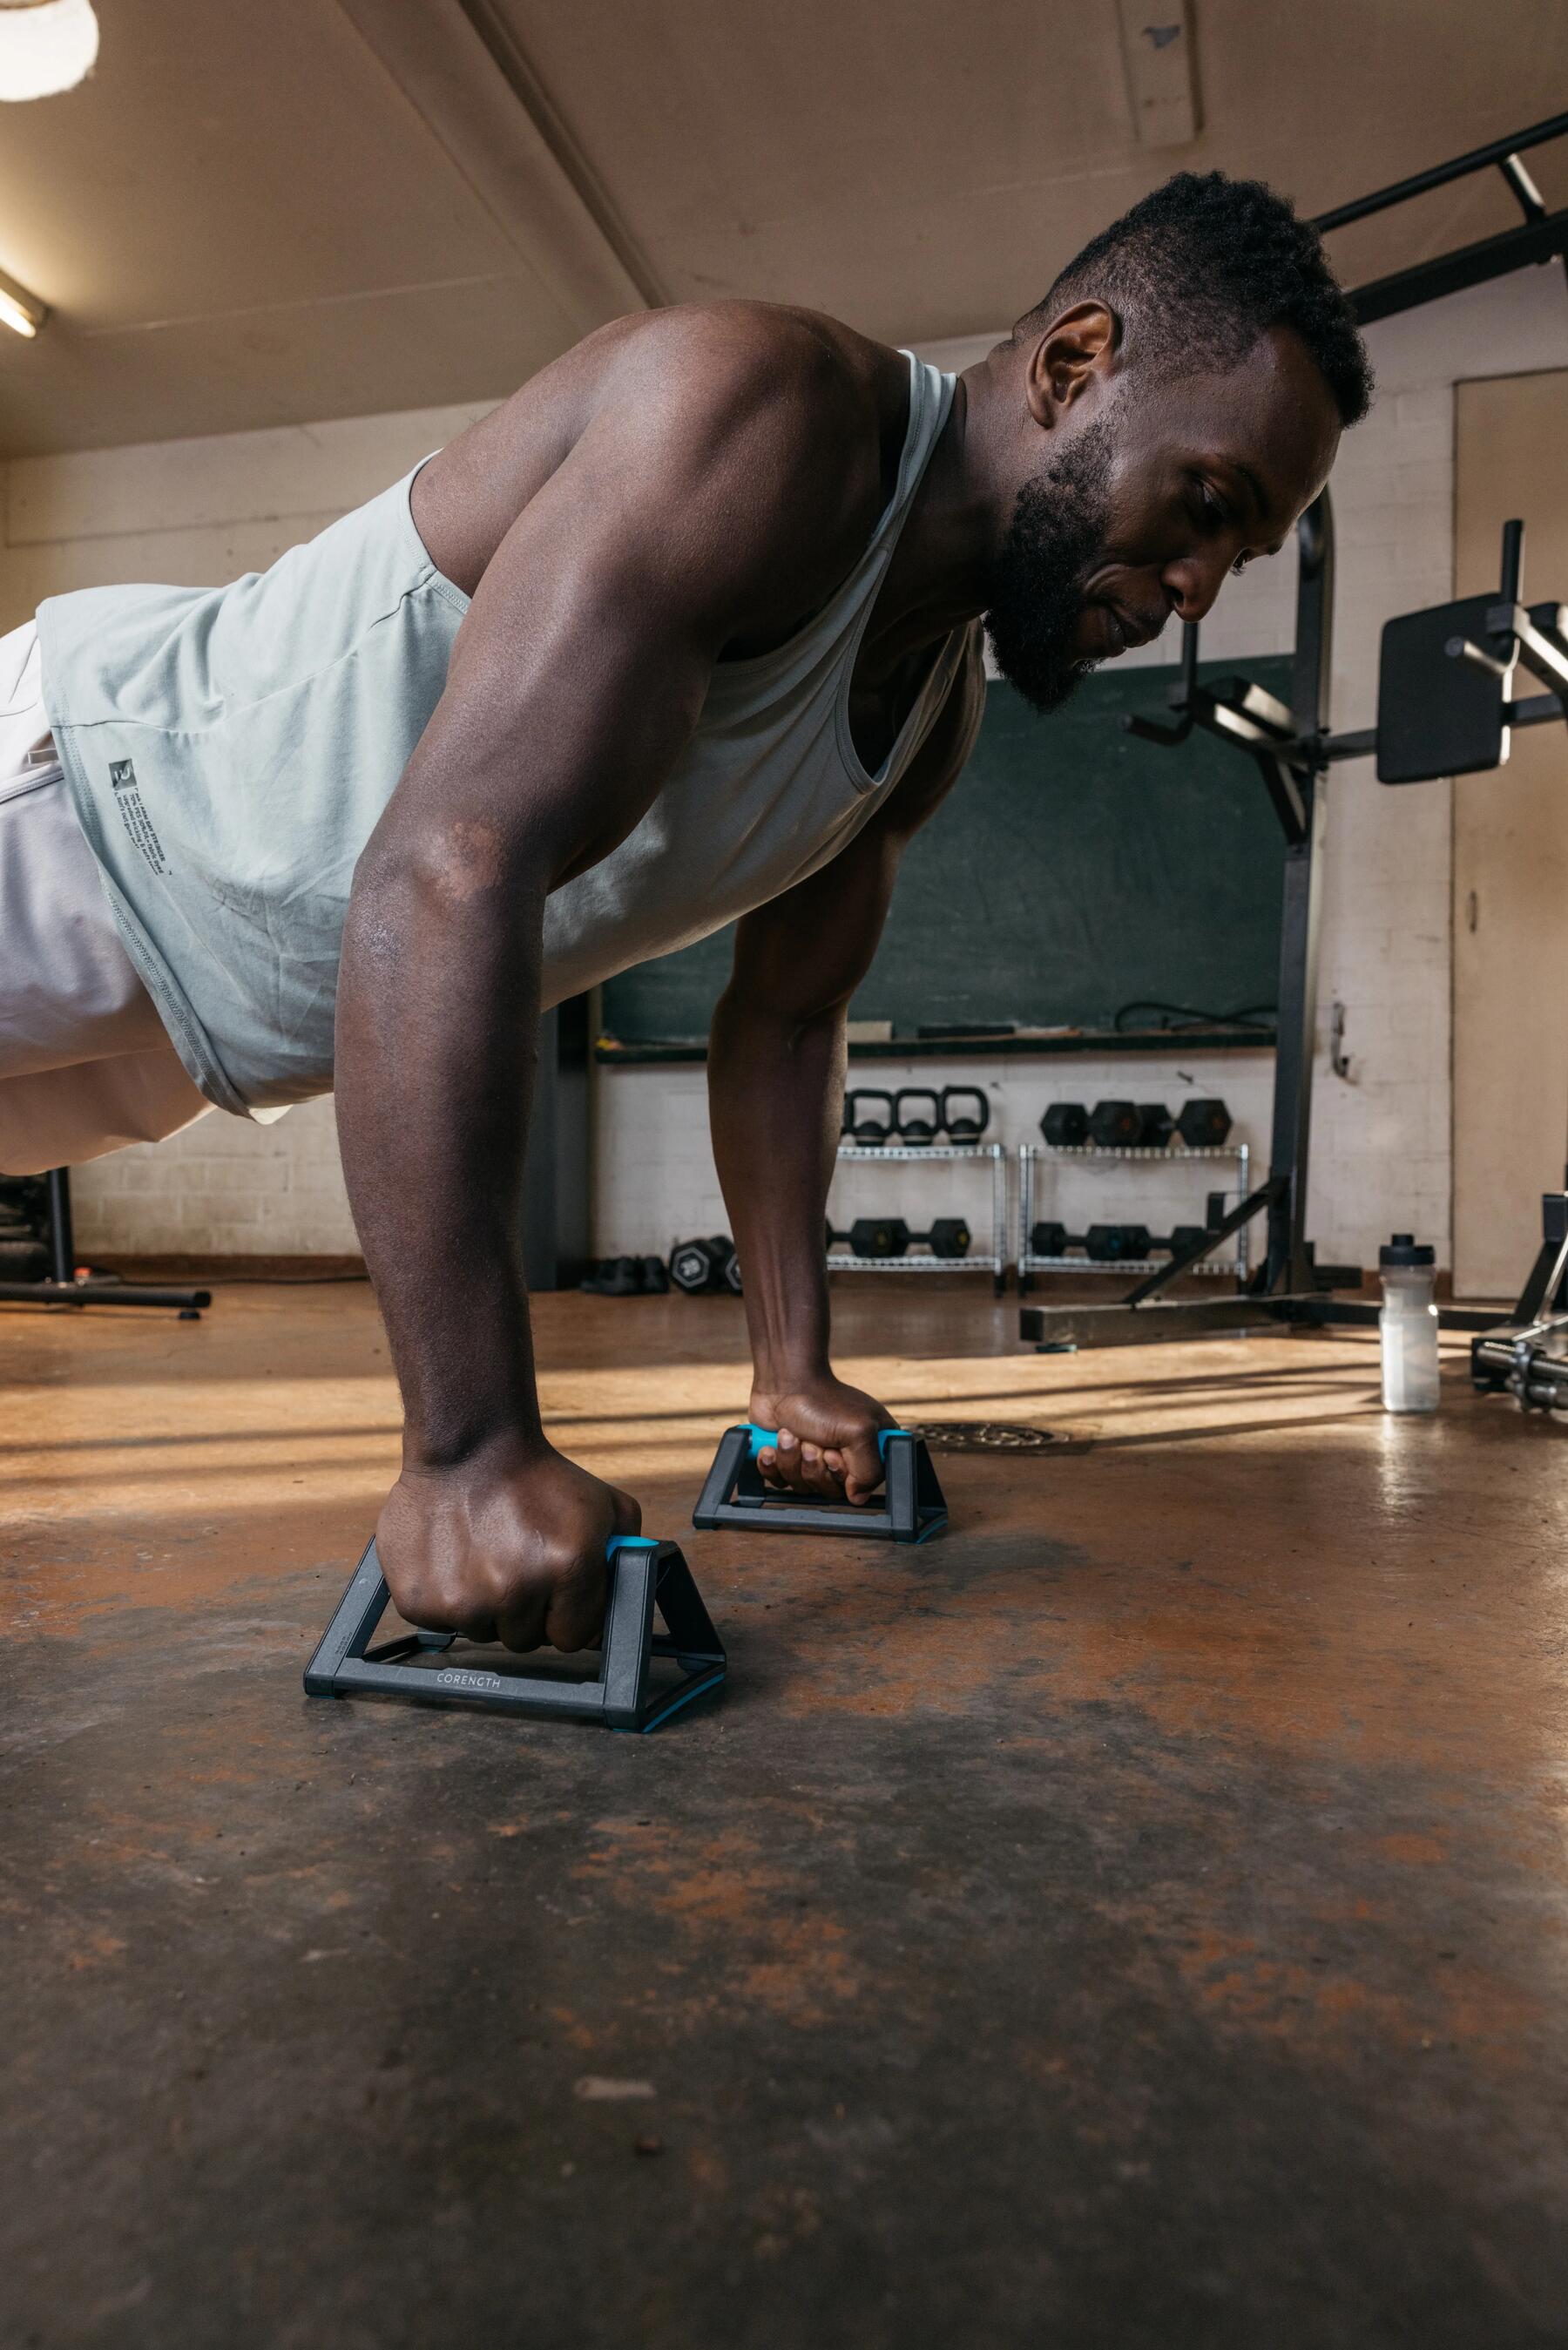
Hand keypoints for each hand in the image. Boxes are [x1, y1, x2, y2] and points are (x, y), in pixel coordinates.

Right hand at [375, 1439, 641, 1651]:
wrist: (470, 1446)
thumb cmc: (538, 1478)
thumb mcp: (606, 1507)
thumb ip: (624, 1560)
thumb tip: (622, 1607)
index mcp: (568, 1569)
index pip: (574, 1637)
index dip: (567, 1615)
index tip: (557, 1594)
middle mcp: (515, 1591)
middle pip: (526, 1640)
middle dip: (528, 1611)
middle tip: (519, 1567)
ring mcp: (464, 1600)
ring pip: (484, 1632)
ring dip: (487, 1605)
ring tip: (487, 1557)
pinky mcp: (420, 1601)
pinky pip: (443, 1623)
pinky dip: (448, 1599)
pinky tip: (456, 1560)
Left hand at [747, 1373, 894, 1503]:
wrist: (783, 1383)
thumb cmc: (822, 1400)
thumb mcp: (860, 1433)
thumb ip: (870, 1471)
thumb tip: (858, 1497)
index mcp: (869, 1449)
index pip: (862, 1486)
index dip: (842, 1474)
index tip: (834, 1453)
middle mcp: (844, 1457)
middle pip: (830, 1490)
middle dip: (814, 1466)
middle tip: (811, 1441)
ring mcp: (814, 1460)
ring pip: (803, 1487)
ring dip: (792, 1460)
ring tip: (790, 1435)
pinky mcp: (789, 1460)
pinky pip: (780, 1482)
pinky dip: (773, 1464)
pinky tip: (772, 1446)